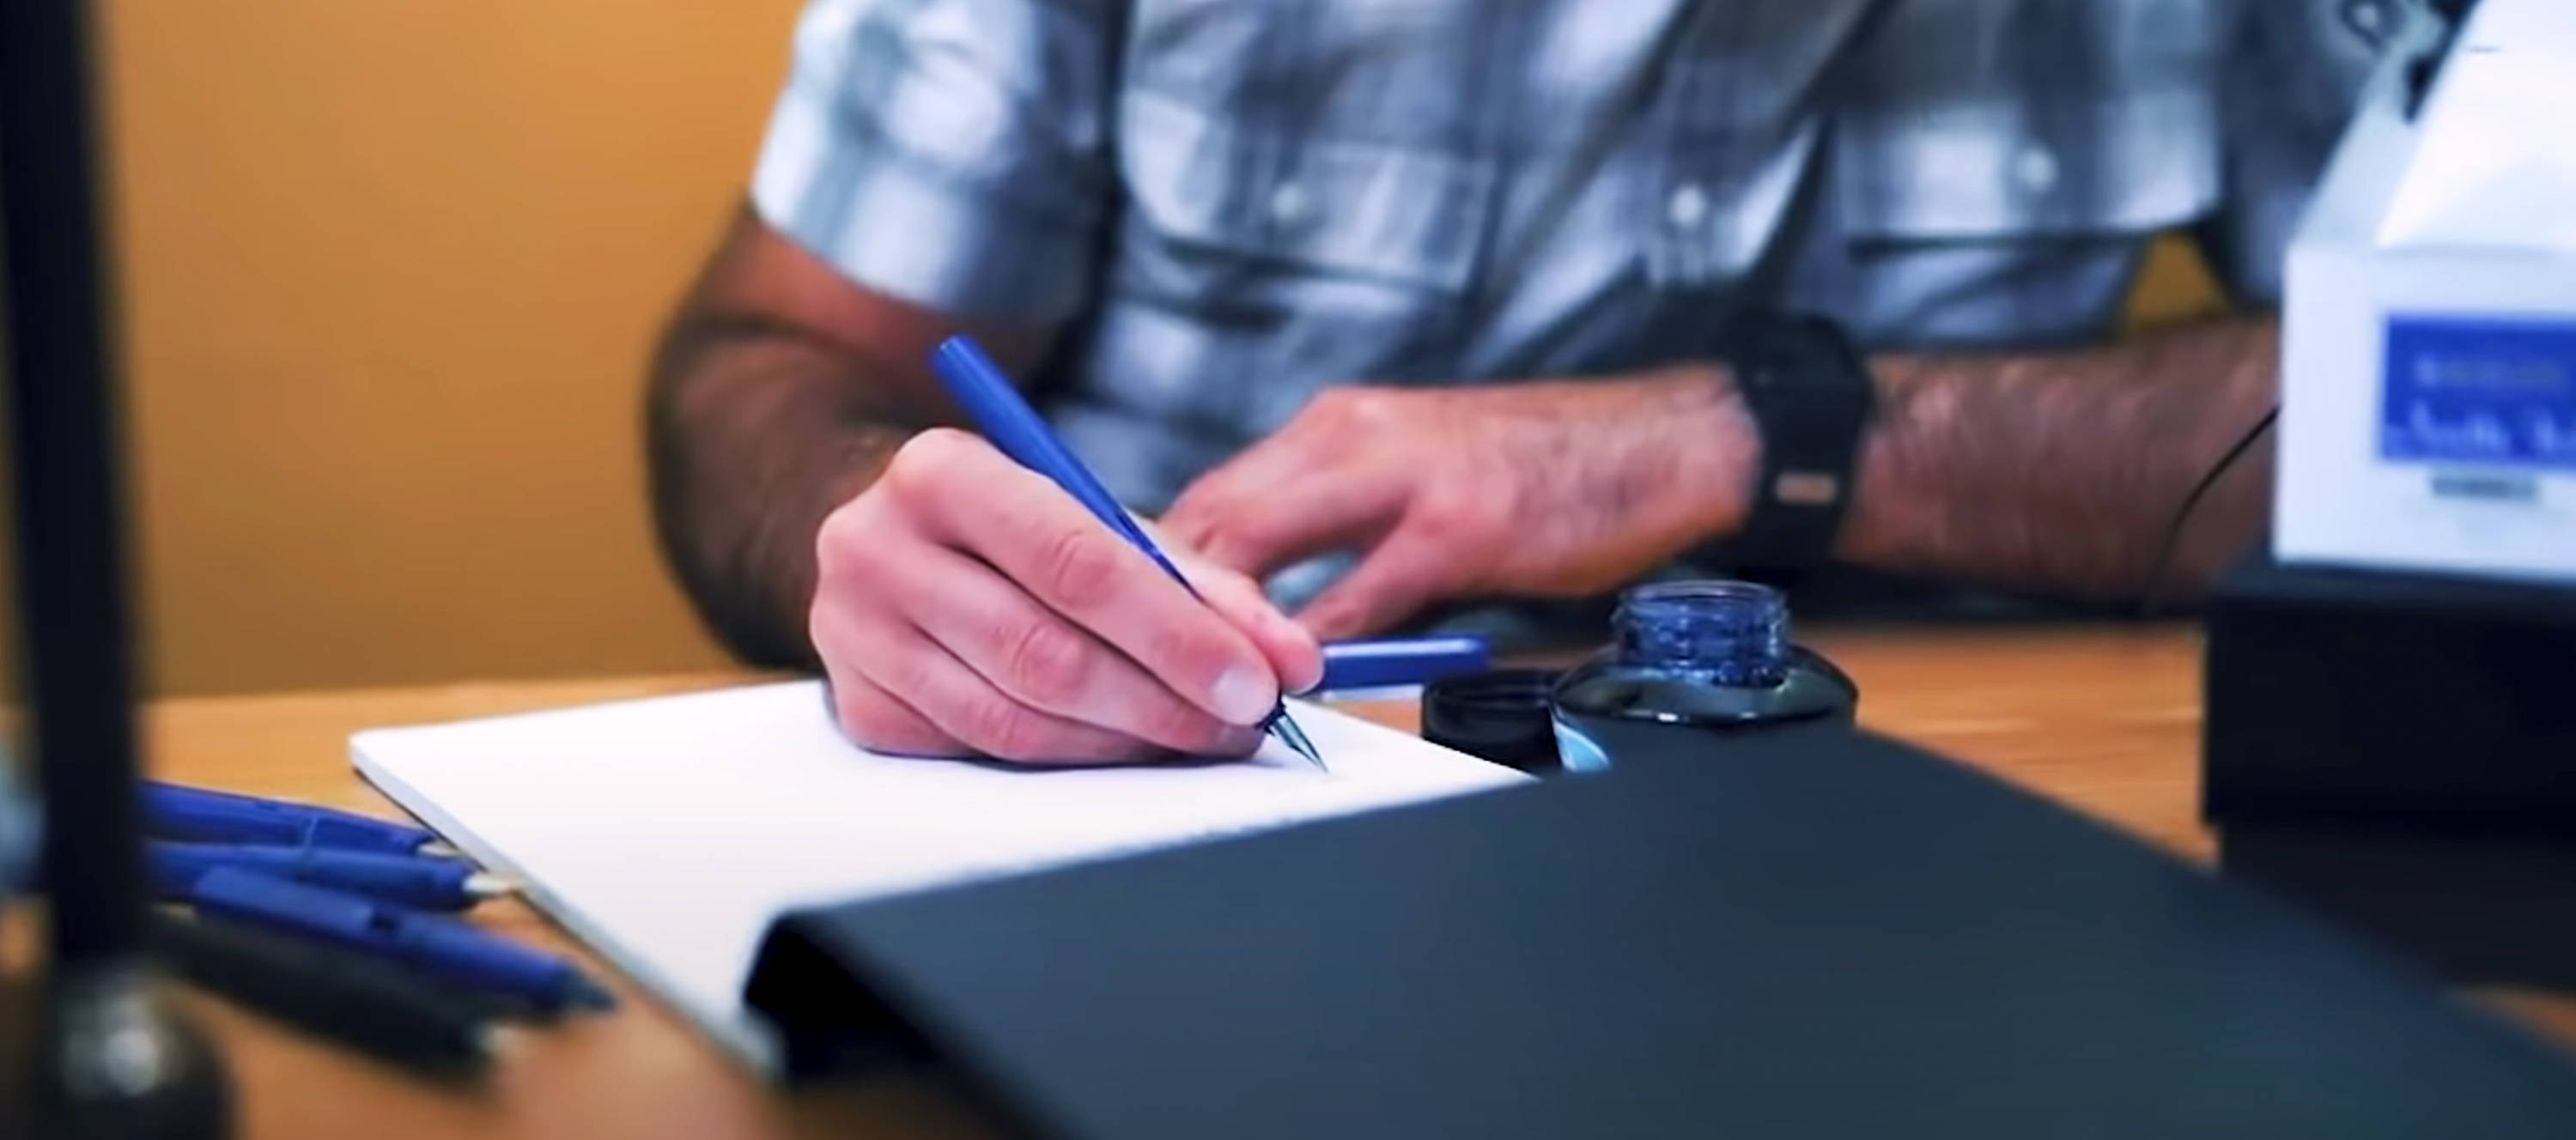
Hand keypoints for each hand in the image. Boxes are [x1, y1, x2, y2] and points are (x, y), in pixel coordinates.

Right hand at [810, 428, 1322, 763]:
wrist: (891, 543)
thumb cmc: (1013, 531)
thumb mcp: (1097, 521)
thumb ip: (1195, 583)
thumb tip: (1289, 660)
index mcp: (942, 472)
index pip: (1077, 565)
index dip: (1178, 635)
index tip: (1258, 681)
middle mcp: (877, 548)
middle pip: (1046, 654)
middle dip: (1165, 701)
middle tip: (1243, 723)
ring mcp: (854, 636)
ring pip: (1016, 721)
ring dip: (1125, 743)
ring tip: (1195, 736)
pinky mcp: (859, 710)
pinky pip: (982, 755)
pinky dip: (1067, 760)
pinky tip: (1119, 745)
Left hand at [1164, 367, 1756, 638]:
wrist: (1660, 442)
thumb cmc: (1536, 467)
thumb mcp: (1411, 467)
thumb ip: (1329, 514)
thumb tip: (1245, 578)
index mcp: (1333, 427)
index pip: (1208, 495)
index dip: (1149, 559)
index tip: (1114, 614)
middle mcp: (1348, 438)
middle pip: (1209, 518)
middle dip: (1154, 594)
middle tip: (1122, 663)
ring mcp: (1401, 480)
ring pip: (1258, 549)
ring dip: (1214, 622)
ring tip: (1182, 683)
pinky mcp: (1457, 528)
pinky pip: (1352, 599)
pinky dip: (1306, 647)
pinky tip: (1286, 683)